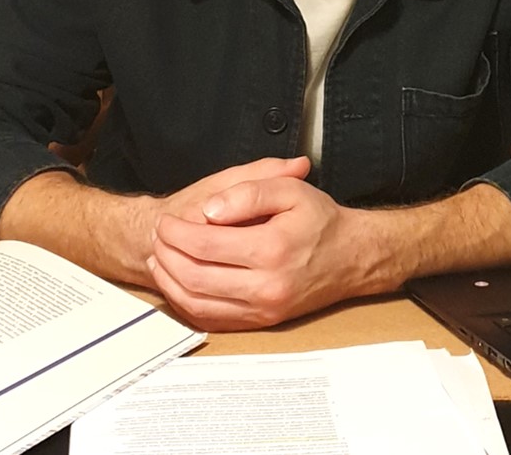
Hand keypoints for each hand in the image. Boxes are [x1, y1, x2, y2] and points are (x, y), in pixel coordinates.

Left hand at [148, 164, 371, 329]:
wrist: (352, 257)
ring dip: (170, 281)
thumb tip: (210, 211)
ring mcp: (263, 309)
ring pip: (197, 303)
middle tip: (158, 236)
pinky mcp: (261, 322)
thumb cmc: (321, 221)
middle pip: (194, 276)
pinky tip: (179, 282)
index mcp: (271, 249)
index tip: (166, 220)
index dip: (177, 232)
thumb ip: (249, 192)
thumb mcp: (290, 189)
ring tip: (160, 258)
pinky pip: (212, 319)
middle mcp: (266, 286)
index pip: (205, 245)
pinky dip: (187, 303)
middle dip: (167, 255)